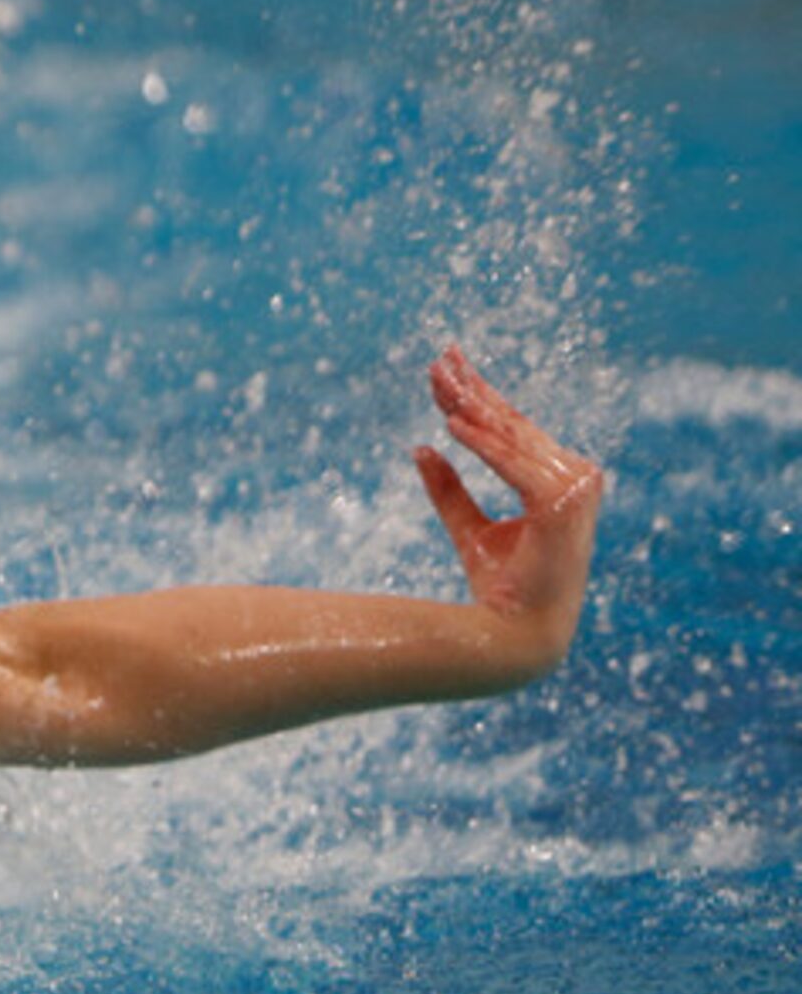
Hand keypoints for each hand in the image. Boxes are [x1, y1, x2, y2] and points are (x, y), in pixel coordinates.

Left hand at [413, 346, 602, 667]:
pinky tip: (453, 426)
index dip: (476, 398)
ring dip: (474, 408)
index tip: (445, 368)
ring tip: (439, 383)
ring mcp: (573, 487)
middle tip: (440, 358)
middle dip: (473, 390)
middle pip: (512, 425)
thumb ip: (449, 491)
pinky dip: (485, 445)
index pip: (511, 430)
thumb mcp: (468, 530)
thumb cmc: (500, 589)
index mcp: (555, 480)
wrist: (515, 635)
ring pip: (513, 438)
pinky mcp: (562, 502)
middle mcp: (572, 477)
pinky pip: (515, 465)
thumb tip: (420, 449)